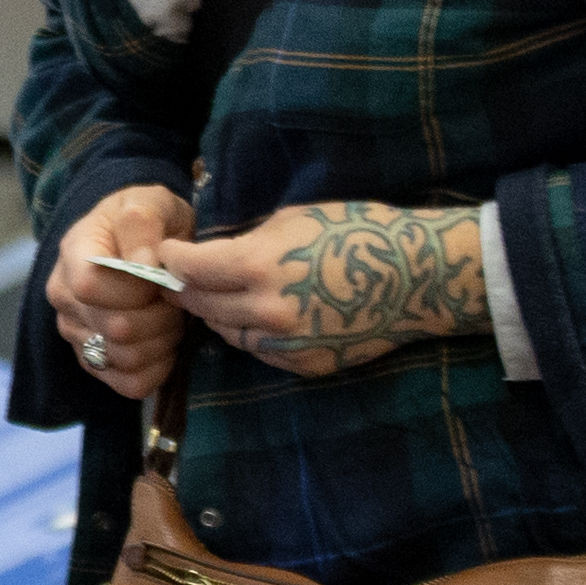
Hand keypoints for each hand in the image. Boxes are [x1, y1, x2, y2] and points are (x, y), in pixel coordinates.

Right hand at [47, 184, 195, 400]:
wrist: (142, 240)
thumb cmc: (146, 220)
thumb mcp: (148, 202)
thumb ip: (142, 224)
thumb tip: (142, 263)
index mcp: (72, 254)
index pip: (90, 286)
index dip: (136, 287)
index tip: (160, 275)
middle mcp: (64, 298)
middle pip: (115, 328)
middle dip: (161, 315)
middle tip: (176, 298)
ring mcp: (76, 334)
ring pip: (125, 359)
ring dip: (162, 341)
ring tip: (171, 317)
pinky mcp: (94, 362)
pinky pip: (130, 385)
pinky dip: (158, 368)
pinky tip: (164, 343)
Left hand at [163, 202, 483, 381]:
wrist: (420, 277)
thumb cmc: (360, 232)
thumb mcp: (294, 219)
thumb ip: (246, 241)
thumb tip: (210, 253)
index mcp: (260, 266)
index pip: (189, 269)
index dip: (171, 259)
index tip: (165, 252)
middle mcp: (266, 312)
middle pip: (201, 306)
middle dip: (187, 288)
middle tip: (180, 276)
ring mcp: (285, 345)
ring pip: (227, 333)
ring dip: (219, 313)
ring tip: (221, 294)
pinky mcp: (304, 365)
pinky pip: (260, 351)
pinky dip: (252, 333)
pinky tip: (261, 315)